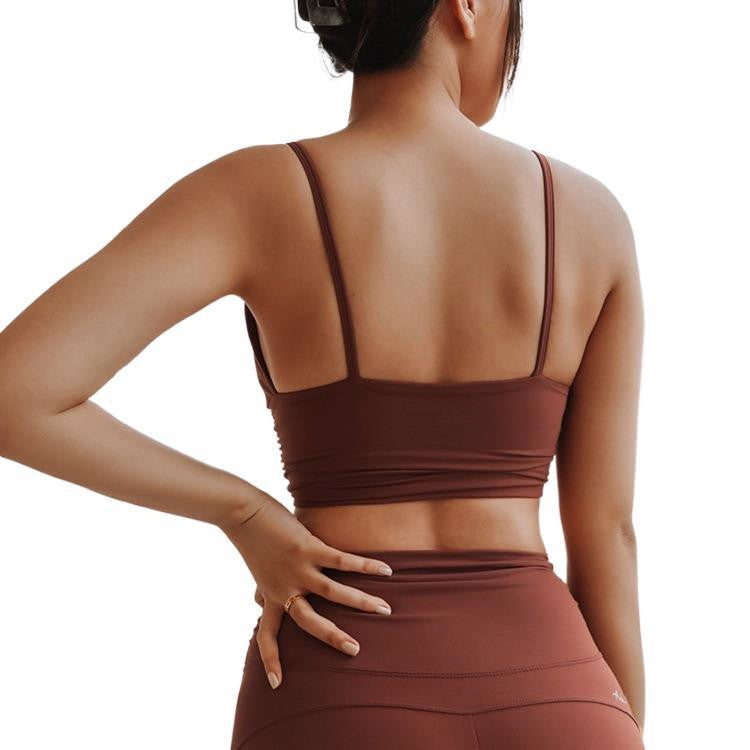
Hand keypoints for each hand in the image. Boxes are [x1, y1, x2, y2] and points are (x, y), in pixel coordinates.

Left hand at [220, 494, 393, 689]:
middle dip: (334, 637)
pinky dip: (365, 567)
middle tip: (355, 650)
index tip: (276, 684)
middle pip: (309, 622)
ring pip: (333, 593)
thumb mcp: (256, 570)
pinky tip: (385, 570)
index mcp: (271, 595)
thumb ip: (263, 588)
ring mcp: (298, 570)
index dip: (271, 660)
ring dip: (361, 602)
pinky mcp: (308, 548)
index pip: (267, 635)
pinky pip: (342, 561)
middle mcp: (285, 588)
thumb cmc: (252, 537)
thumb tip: (258, 602)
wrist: (242, 512)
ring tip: (386, 610)